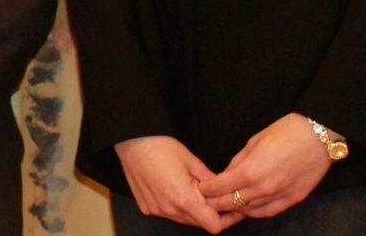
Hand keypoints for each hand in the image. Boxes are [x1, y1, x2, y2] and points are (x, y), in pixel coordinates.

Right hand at [114, 135, 238, 233]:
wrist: (131, 140)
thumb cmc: (160, 146)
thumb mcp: (191, 160)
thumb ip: (210, 181)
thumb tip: (223, 191)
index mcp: (184, 199)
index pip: (213, 225)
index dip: (227, 219)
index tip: (235, 209)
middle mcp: (169, 209)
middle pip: (199, 223)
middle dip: (211, 213)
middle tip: (216, 196)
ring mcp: (156, 210)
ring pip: (184, 219)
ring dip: (193, 210)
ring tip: (194, 189)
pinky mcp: (146, 207)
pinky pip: (168, 213)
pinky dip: (177, 206)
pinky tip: (175, 188)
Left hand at [197, 113, 332, 219]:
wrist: (318, 136)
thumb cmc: (286, 132)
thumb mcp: (254, 141)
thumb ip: (238, 161)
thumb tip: (227, 173)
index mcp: (250, 171)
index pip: (219, 188)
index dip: (206, 189)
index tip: (200, 187)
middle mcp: (263, 188)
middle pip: (230, 203)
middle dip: (215, 202)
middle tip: (206, 199)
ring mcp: (279, 196)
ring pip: (248, 211)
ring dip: (234, 209)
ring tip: (223, 204)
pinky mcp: (292, 200)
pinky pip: (267, 212)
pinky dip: (254, 211)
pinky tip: (246, 208)